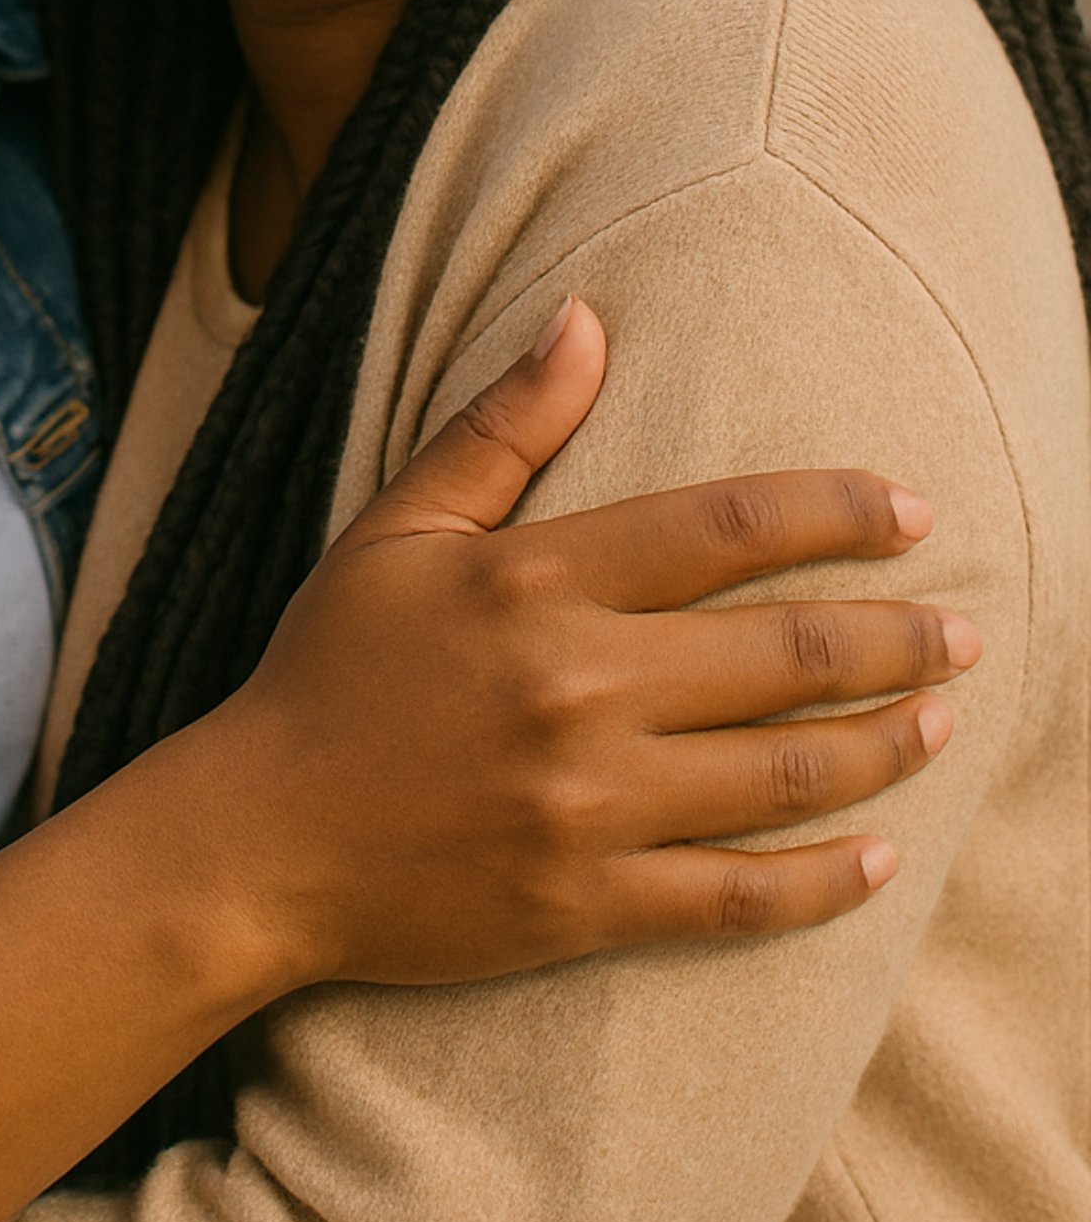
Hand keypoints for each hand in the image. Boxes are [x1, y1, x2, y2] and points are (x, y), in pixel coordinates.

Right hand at [206, 296, 973, 992]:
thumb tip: (587, 317)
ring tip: (941, 720)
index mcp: (535, 582)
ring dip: (881, 744)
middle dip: (895, 640)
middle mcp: (575, 688)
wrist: (256, 842)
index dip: (830, 511)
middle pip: (781, 656)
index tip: (910, 510)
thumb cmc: (327, 671)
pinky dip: (822, 881)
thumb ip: (502, 426)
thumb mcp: (398, 528)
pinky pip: (735, 896)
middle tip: (964, 630)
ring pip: (779, 774)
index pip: (720, 528)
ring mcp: (586, 804)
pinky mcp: (586, 904)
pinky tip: (881, 856)